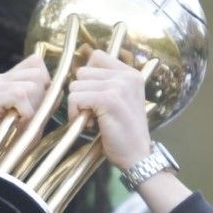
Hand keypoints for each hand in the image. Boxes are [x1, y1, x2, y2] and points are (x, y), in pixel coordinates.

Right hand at [0, 54, 50, 164]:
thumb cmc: (11, 143)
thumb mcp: (35, 120)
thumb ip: (46, 103)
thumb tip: (61, 88)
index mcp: (8, 80)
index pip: (35, 62)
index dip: (45, 82)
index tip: (37, 105)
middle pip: (37, 72)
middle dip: (40, 97)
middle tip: (26, 117)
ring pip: (31, 84)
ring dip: (32, 108)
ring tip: (18, 121)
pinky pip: (19, 94)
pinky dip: (25, 112)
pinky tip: (15, 122)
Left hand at [66, 50, 151, 170]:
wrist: (137, 156)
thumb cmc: (124, 133)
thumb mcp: (121, 100)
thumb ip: (107, 83)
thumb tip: (80, 72)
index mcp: (131, 74)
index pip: (97, 56)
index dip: (88, 76)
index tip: (94, 96)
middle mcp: (127, 76)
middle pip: (82, 72)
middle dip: (81, 93)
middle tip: (93, 113)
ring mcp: (119, 86)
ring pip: (75, 85)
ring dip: (77, 105)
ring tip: (92, 120)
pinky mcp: (108, 99)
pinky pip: (75, 98)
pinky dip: (75, 113)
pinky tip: (88, 125)